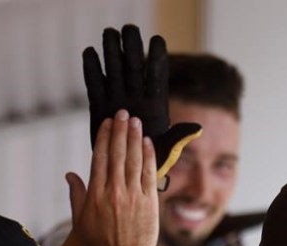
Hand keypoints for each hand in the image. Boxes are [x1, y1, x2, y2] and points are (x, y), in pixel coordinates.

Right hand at [68, 110, 158, 245]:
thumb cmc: (100, 245)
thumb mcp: (80, 220)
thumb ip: (76, 194)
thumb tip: (70, 175)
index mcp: (95, 194)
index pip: (100, 158)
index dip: (104, 137)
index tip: (107, 122)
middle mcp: (114, 192)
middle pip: (117, 154)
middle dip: (120, 131)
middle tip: (123, 113)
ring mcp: (133, 196)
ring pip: (134, 160)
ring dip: (135, 138)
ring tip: (136, 122)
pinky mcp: (149, 203)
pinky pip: (149, 174)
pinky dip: (148, 157)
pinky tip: (148, 143)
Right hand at [83, 24, 200, 179]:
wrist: (129, 174)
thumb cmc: (152, 163)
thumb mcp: (168, 150)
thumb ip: (179, 138)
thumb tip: (197, 128)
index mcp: (154, 106)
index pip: (156, 78)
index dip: (156, 60)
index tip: (157, 41)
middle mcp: (136, 98)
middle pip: (134, 68)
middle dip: (132, 48)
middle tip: (128, 29)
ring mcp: (117, 100)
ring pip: (114, 72)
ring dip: (112, 52)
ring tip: (109, 33)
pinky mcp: (100, 107)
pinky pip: (95, 86)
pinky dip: (92, 71)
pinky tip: (89, 53)